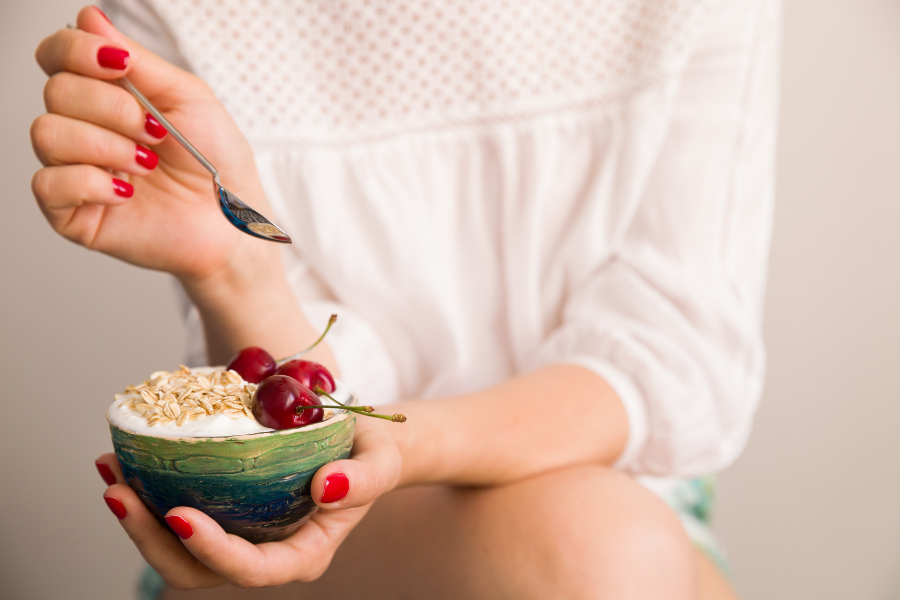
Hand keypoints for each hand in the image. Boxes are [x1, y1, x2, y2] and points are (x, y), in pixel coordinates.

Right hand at [31, 6, 277, 285]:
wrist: (234, 222)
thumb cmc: (217, 163)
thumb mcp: (187, 98)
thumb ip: (139, 59)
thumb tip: (90, 17)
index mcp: (108, 97)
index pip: (58, 55)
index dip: (76, 50)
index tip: (119, 65)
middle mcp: (85, 130)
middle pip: (56, 90)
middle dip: (112, 107)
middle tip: (155, 132)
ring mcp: (76, 171)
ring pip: (47, 133)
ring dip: (105, 145)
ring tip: (146, 163)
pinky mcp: (73, 213)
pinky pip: (48, 183)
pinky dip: (91, 183)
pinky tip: (127, 193)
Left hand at [95, 419, 401, 588]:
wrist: (362, 446)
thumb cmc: (373, 456)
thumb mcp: (381, 461)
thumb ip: (364, 479)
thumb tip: (324, 488)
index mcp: (302, 554)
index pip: (252, 569)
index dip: (213, 551)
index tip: (181, 513)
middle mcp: (264, 554)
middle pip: (197, 570)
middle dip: (151, 538)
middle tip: (119, 490)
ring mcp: (240, 536)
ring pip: (177, 551)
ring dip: (137, 518)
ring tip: (112, 469)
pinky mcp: (226, 513)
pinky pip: (178, 517)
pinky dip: (147, 492)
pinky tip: (126, 459)